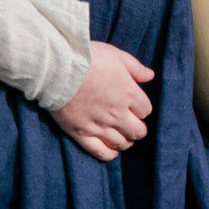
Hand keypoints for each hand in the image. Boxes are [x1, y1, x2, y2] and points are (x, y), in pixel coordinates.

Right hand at [49, 41, 153, 161]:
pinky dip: (109, 153)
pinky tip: (111, 149)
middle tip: (131, 122)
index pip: (145, 110)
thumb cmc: (88, 57)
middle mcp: (117, 113)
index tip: (134, 104)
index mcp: (128, 92)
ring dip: (125, 140)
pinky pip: (101, 152)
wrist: (58, 67)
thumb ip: (135, 67)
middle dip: (137, 128)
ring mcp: (99, 125)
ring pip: (121, 143)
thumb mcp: (116, 54)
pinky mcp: (81, 133)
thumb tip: (150, 76)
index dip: (141, 108)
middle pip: (137, 131)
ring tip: (121, 134)